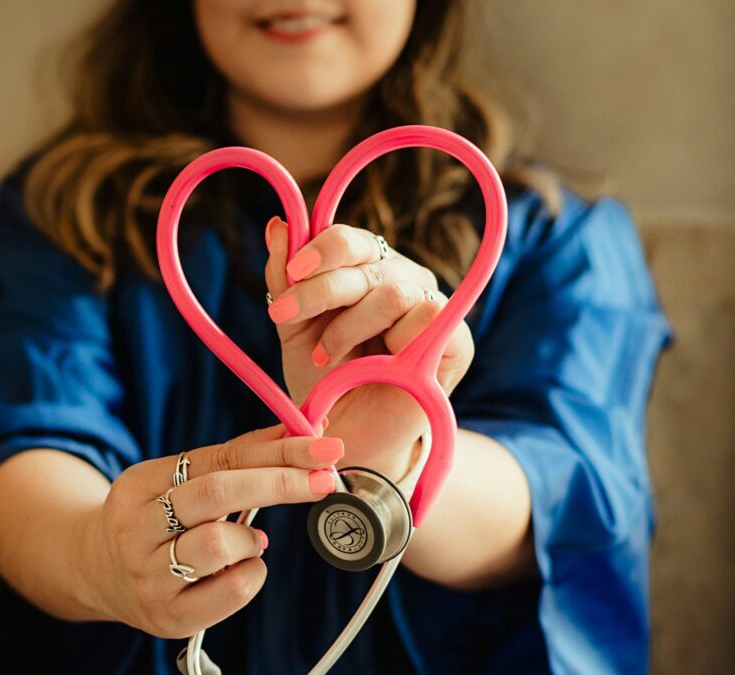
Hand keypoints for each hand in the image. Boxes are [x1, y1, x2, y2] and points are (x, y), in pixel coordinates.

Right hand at [83, 424, 343, 637]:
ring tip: (252, 541)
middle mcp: (136, 529)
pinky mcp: (168, 616)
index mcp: (139, 484)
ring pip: (218, 544)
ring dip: (252, 539)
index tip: (324, 447)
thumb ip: (236, 458)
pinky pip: (230, 592)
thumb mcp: (179, 480)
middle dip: (280, 483)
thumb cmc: (156, 519)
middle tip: (324, 480)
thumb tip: (301, 431)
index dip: (277, 451)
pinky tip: (244, 568)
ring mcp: (148, 576)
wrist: (97, 573)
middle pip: (216, 492)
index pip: (219, 458)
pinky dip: (252, 574)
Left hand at [263, 217, 473, 479]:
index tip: (290, 274)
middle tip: (284, 317)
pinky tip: (374, 366)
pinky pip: (429, 317)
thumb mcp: (294, 329)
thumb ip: (284, 279)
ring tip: (326, 357)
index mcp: (366, 269)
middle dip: (320, 290)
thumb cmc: (324, 381)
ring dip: (349, 327)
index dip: (320, 249)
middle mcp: (401, 278)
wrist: (348, 437)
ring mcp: (431, 306)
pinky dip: (393, 342)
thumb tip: (278, 225)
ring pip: (393, 291)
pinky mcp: (456, 340)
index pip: (350, 239)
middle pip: (366, 261)